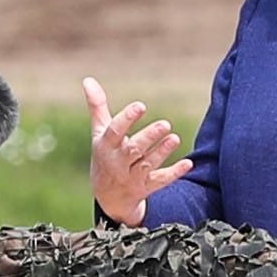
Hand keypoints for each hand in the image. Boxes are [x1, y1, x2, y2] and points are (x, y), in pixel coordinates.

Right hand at [80, 77, 189, 226]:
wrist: (107, 197)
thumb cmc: (105, 155)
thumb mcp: (98, 133)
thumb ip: (97, 107)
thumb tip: (88, 80)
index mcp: (105, 146)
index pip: (115, 132)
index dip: (127, 119)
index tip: (140, 106)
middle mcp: (117, 162)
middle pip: (133, 150)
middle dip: (148, 137)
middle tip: (165, 124)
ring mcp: (132, 177)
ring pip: (147, 164)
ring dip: (162, 152)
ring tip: (175, 138)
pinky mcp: (146, 187)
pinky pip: (160, 181)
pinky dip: (174, 173)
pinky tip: (188, 163)